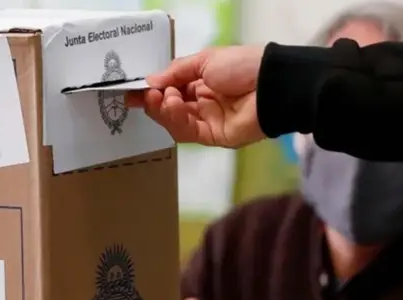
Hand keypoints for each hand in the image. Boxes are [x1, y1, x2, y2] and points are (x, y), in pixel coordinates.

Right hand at [126, 45, 266, 148]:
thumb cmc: (241, 65)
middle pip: (170, 109)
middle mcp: (203, 102)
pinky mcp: (214, 137)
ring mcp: (208, 121)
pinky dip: (176, 119)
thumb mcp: (204, 60)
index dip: (152, 90)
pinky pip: (188, 132)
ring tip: (162, 97)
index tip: (132, 90)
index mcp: (202, 82)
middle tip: (145, 94)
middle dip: (154, 101)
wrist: (270, 85)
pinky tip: (173, 104)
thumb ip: (176, 72)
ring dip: (164, 110)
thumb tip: (150, 81)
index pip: (171, 89)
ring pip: (175, 122)